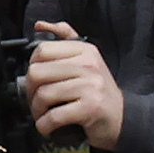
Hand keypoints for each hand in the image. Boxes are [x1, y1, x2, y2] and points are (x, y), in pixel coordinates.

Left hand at [23, 25, 126, 146]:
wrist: (123, 119)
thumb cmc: (99, 93)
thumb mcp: (86, 61)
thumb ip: (65, 40)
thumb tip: (39, 25)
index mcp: (85, 50)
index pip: (42, 50)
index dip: (32, 68)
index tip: (38, 82)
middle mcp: (89, 65)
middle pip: (38, 73)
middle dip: (31, 92)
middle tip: (37, 102)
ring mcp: (91, 86)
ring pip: (43, 95)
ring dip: (37, 111)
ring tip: (43, 116)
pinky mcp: (90, 108)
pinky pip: (54, 116)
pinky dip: (45, 126)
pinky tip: (48, 127)